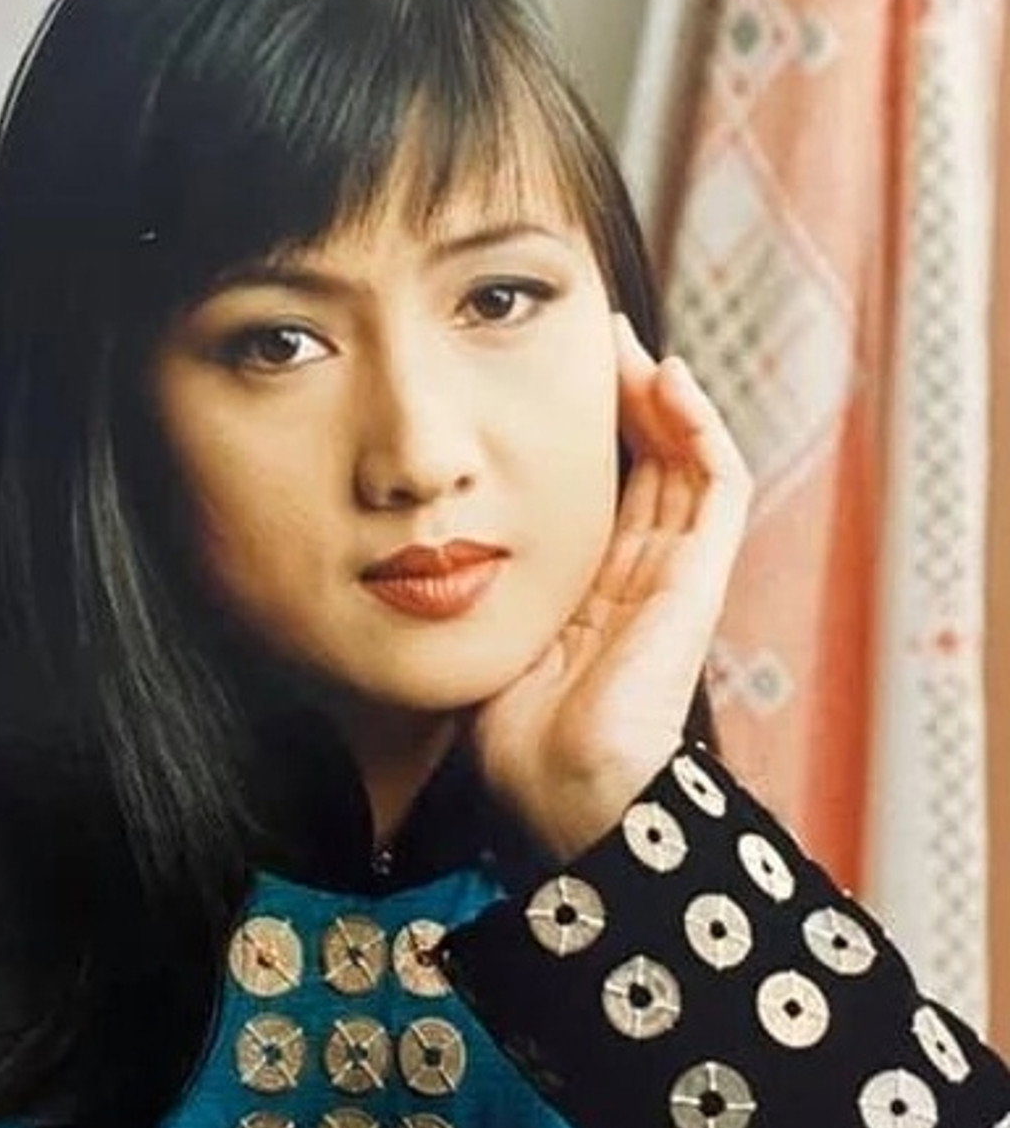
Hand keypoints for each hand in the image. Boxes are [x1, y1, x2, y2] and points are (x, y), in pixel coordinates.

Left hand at [463, 314, 751, 861]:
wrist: (557, 791)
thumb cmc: (510, 740)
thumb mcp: (477, 640)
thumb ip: (463, 594)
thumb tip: (407, 553)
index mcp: (593, 596)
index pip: (606, 493)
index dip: (591, 434)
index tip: (550, 376)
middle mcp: (642, 581)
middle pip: (651, 467)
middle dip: (626, 400)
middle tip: (595, 336)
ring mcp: (678, 578)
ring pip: (689, 464)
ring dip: (665, 399)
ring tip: (629, 345)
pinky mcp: (700, 580)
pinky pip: (720, 486)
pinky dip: (703, 428)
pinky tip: (669, 380)